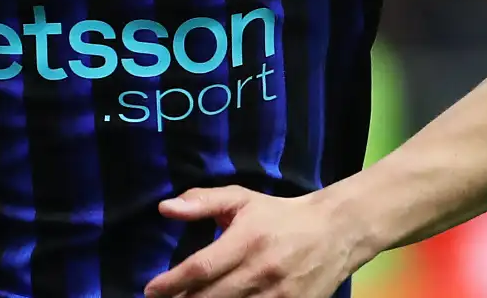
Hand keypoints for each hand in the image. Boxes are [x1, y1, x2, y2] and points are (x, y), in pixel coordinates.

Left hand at [144, 186, 361, 297]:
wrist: (335, 231)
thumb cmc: (279, 215)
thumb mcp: (241, 199)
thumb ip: (202, 202)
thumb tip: (164, 208)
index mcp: (246, 240)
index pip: (201, 268)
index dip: (171, 283)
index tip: (150, 290)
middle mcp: (261, 270)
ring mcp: (278, 295)